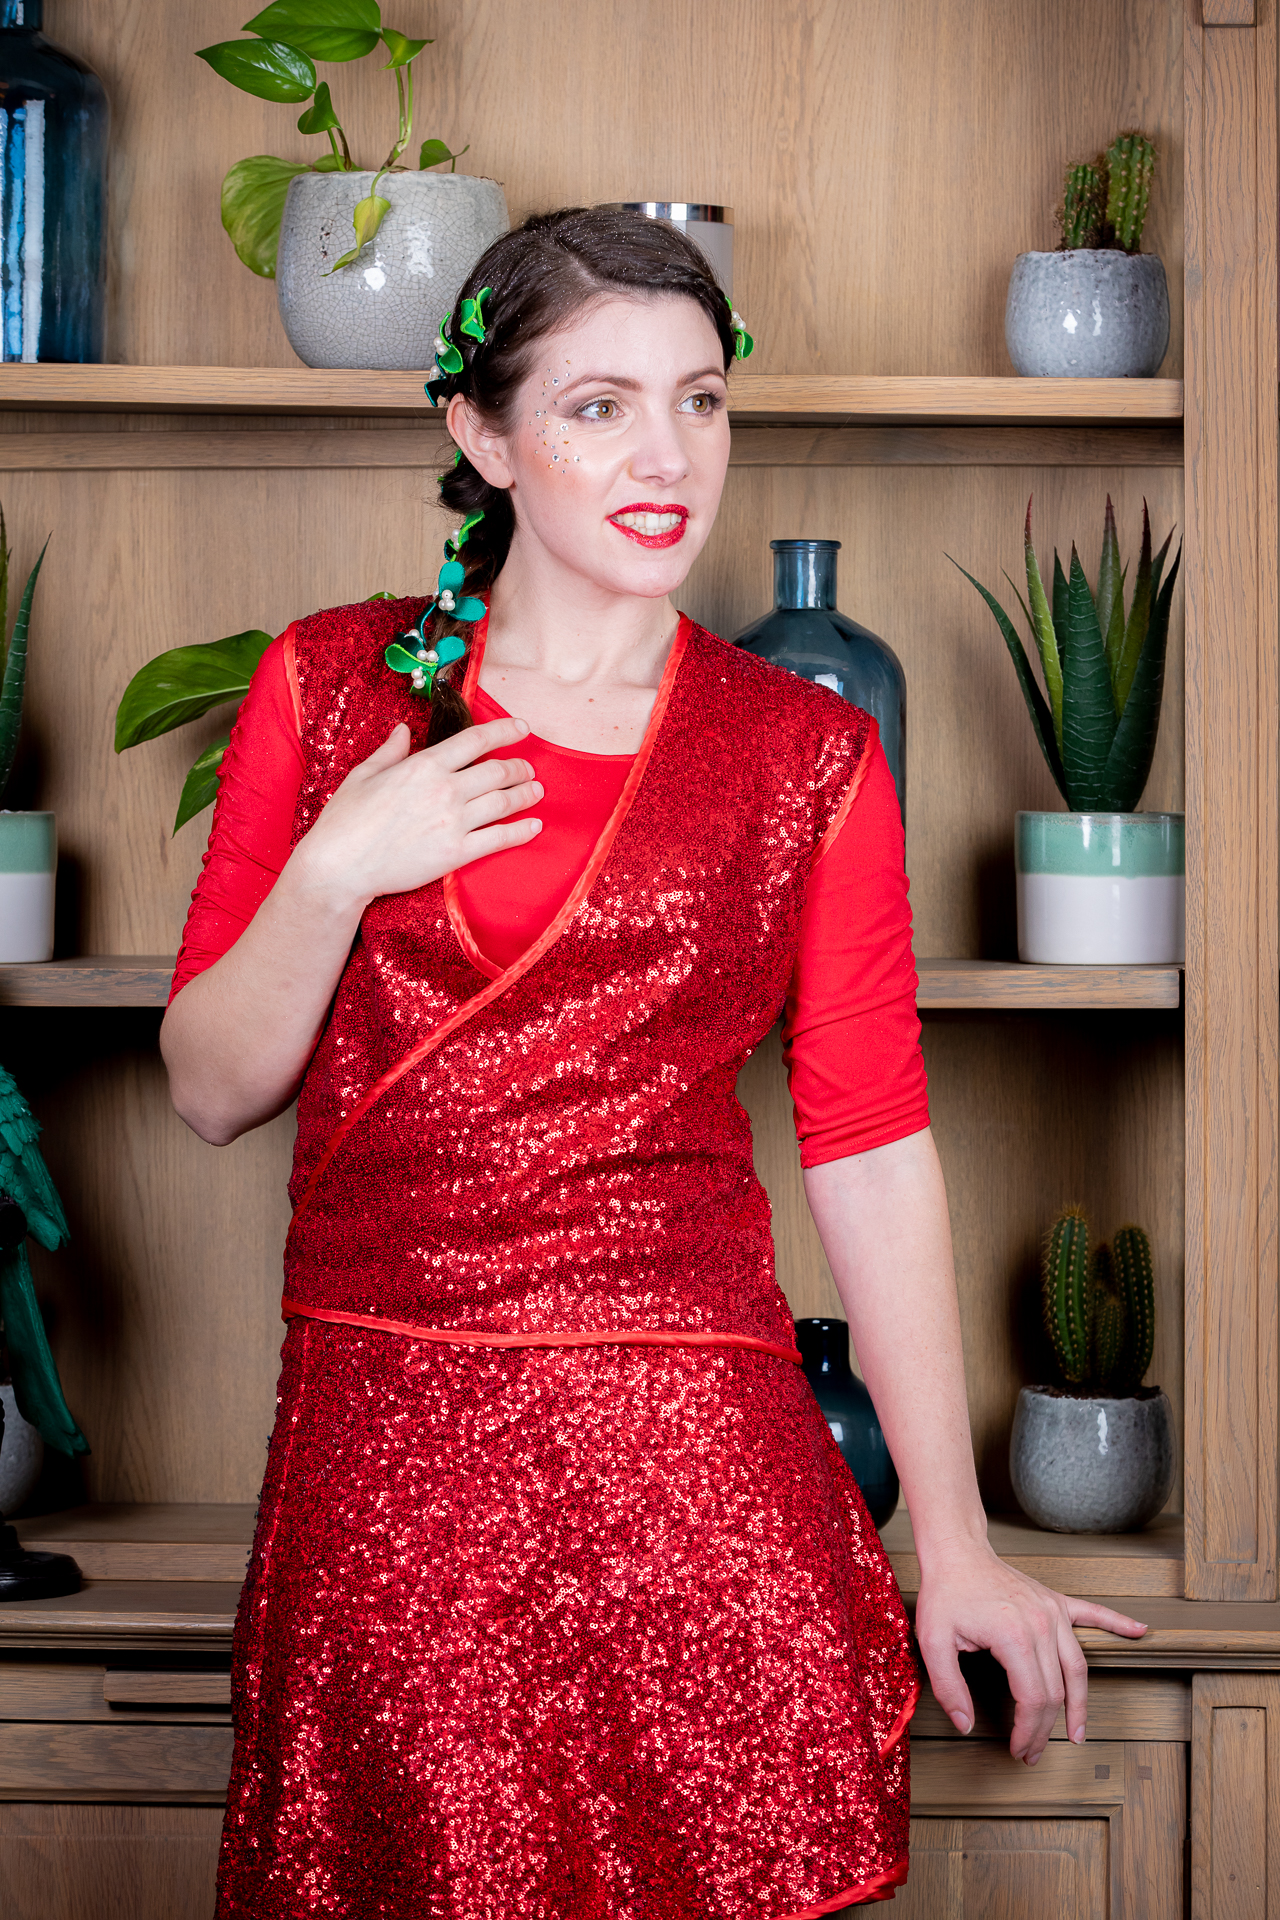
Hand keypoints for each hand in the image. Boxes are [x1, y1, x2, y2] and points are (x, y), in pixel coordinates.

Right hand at [292, 717, 542, 912]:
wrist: (340, 866)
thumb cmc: (346, 820)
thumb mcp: (364, 775)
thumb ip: (391, 751)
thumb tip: (403, 730)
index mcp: (424, 765)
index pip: (476, 740)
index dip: (505, 730)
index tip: (522, 728)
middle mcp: (445, 789)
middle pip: (497, 771)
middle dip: (519, 768)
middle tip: (528, 769)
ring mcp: (453, 822)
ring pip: (504, 802)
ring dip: (526, 795)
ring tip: (536, 791)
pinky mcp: (456, 853)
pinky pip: (499, 838)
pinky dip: (522, 831)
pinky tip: (534, 826)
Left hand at [914, 1540, 1146, 1763]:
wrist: (956, 1552)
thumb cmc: (946, 1593)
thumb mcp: (933, 1641)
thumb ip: (948, 1687)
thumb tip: (965, 1725)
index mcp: (1014, 1637)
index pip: (1034, 1700)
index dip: (1029, 1732)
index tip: (1018, 1749)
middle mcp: (1042, 1624)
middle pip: (1056, 1691)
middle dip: (1046, 1729)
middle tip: (1034, 1752)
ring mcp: (1052, 1612)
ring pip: (1077, 1667)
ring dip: (1080, 1704)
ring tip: (1077, 1732)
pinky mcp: (1055, 1601)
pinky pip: (1093, 1614)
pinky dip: (1117, 1623)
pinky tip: (1139, 1631)